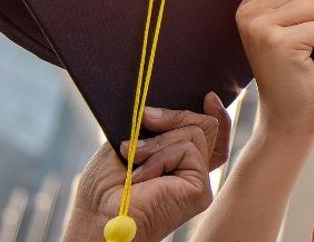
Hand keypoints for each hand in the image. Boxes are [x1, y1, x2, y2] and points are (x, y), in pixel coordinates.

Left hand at [63, 94, 230, 241]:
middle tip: (146, 118)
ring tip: (133, 158)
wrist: (97, 215)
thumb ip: (154, 127)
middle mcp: (194, 172)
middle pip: (208, 126)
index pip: (212, 135)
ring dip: (157, 141)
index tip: (208, 97)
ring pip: (196, 133)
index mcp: (180, 162)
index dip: (216, 115)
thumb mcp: (130, 142)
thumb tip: (164, 107)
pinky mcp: (200, 190)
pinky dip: (160, 156)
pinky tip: (141, 175)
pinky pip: (188, 150)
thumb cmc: (105, 187)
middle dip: (176, 115)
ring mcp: (199, 181)